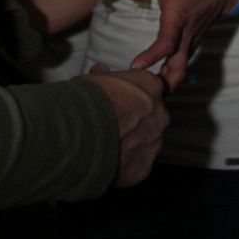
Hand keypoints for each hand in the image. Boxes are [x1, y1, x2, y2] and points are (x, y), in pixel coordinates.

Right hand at [81, 64, 168, 186]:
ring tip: (107, 146)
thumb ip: (105, 76)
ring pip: (147, 143)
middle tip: (113, 124)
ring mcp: (153, 143)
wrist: (79, 133)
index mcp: (150, 87)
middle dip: (136, 122)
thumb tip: (100, 71)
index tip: (121, 101)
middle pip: (152, 118)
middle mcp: (159, 114)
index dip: (133, 96)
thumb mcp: (94, 79)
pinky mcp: (144, 168)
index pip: (150, 89)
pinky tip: (108, 162)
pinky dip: (126, 166)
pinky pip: (138, 166)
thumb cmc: (87, 101)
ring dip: (132, 144)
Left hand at [120, 0, 238, 88]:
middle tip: (141, 93)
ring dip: (166, 82)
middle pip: (178, 69)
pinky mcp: (190, 45)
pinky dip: (170, 75)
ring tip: (144, 90)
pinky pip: (181, 64)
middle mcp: (184, 37)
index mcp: (177, 20)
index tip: (135, 66)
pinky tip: (157, 79)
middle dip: (163, 85)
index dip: (151, 56)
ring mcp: (189, 43)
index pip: (166, 44)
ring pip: (180, 70)